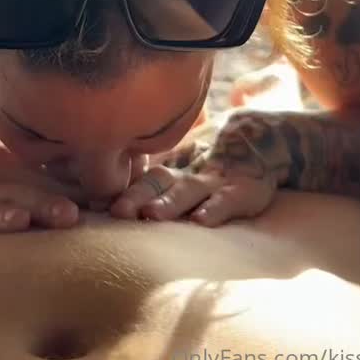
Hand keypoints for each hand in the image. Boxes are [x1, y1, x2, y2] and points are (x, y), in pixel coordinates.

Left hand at [108, 110, 290, 225]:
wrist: (262, 139)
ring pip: (189, 190)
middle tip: (117, 211)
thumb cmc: (212, 162)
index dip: (121, 190)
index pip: (142, 177)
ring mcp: (216, 182)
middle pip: (159, 182)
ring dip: (169, 203)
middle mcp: (189, 174)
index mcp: (173, 169)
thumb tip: (105, 200)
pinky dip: (215, 209)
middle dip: (137, 197)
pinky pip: (228, 200)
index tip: (97, 204)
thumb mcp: (184, 166)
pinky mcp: (243, 191)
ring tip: (151, 215)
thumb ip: (153, 183)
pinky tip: (202, 220)